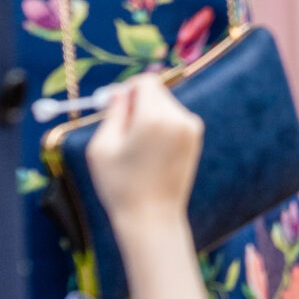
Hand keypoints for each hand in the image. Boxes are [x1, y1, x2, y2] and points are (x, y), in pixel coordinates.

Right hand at [83, 76, 202, 228]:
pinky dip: (162, 127)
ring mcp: (191, 128)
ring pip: (166, 106)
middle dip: (138, 102)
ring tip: (136, 147)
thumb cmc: (120, 184)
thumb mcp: (102, 147)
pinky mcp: (196, 138)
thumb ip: (112, 113)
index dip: (129, 88)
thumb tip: (120, 91)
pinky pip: (174, 119)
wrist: (152, 216)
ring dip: (150, 116)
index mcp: (154, 117)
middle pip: (158, 92)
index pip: (147, 82)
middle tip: (122, 127)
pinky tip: (151, 153)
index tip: (117, 103)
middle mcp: (178, 118)